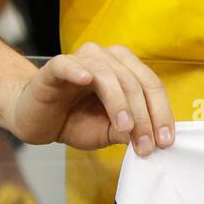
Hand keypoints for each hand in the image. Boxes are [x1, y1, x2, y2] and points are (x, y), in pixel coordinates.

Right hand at [7, 42, 175, 154]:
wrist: (38, 120)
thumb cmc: (75, 121)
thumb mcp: (108, 131)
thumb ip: (129, 131)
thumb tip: (150, 138)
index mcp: (126, 68)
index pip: (151, 86)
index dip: (161, 114)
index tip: (165, 141)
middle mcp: (107, 58)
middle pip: (134, 82)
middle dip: (143, 117)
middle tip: (145, 145)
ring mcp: (82, 59)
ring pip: (108, 76)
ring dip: (120, 104)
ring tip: (124, 128)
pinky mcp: (55, 66)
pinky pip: (68, 65)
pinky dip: (78, 71)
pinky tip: (85, 80)